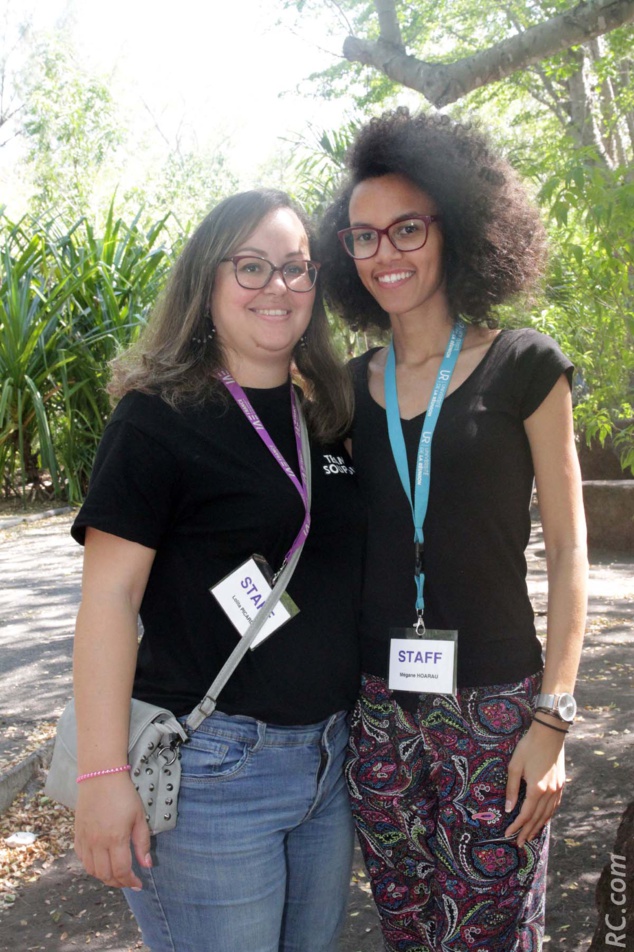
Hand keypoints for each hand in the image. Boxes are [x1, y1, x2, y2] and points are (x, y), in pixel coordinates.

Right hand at [74, 773, 151, 888]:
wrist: (100, 777)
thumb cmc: (124, 795)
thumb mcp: (140, 817)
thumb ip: (143, 843)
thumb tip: (147, 865)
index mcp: (116, 838)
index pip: (121, 871)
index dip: (130, 881)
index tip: (139, 884)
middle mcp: (98, 843)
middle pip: (105, 875)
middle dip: (118, 882)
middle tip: (128, 881)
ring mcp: (85, 839)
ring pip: (92, 870)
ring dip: (104, 877)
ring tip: (116, 874)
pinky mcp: (77, 835)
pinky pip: (82, 859)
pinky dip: (91, 867)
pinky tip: (101, 863)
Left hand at [504, 720, 565, 846]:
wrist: (549, 734)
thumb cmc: (528, 747)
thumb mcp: (514, 766)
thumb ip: (512, 789)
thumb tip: (509, 809)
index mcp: (537, 789)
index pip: (526, 814)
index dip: (517, 826)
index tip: (508, 835)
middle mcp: (549, 793)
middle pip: (538, 818)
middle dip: (528, 832)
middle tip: (519, 843)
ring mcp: (558, 789)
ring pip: (548, 814)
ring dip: (538, 827)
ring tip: (530, 836)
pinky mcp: (561, 785)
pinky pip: (554, 806)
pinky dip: (548, 816)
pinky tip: (543, 820)